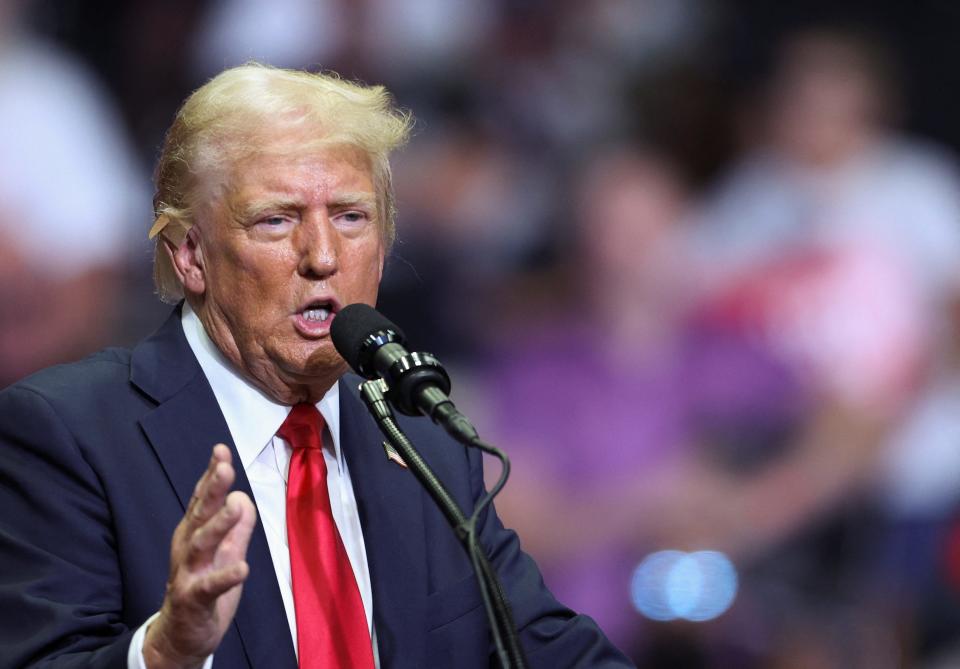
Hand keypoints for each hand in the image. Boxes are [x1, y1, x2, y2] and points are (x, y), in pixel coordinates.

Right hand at [143, 444, 256, 668]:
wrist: (181, 635)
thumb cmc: (204, 586)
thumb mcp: (226, 551)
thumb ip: (237, 526)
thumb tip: (245, 497)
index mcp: (193, 533)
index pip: (202, 499)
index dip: (211, 475)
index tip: (221, 450)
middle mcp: (187, 548)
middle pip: (200, 514)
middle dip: (212, 489)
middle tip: (225, 467)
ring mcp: (188, 573)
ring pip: (201, 545)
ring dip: (218, 525)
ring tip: (236, 508)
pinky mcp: (193, 599)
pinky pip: (209, 587)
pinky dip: (225, 577)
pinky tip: (242, 567)